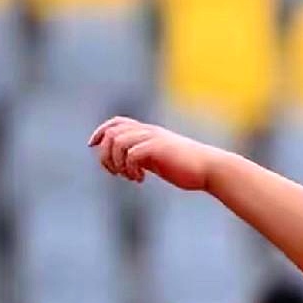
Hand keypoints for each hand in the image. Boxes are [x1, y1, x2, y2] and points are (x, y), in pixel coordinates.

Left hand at [88, 117, 218, 191]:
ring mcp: (153, 139)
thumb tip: (126, 162)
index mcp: (148, 132)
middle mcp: (149, 132)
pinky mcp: (158, 148)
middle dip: (105, 154)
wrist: (210, 169)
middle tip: (116, 173)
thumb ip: (143, 157)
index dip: (100, 132)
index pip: (116, 123)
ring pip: (118, 142)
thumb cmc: (188, 168)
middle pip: (111, 133)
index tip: (92, 146)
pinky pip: (132, 153)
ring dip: (117, 162)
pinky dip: (130, 168)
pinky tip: (140, 179)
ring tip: (130, 177)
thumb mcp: (160, 160)